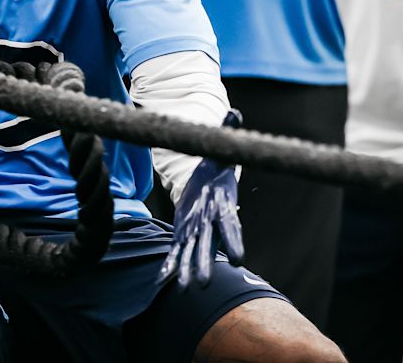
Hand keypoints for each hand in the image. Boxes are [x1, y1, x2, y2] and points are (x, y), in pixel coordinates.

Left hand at [159, 111, 246, 288]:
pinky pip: (176, 251)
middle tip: (204, 284)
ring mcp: (196, 230)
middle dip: (206, 264)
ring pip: (192, 253)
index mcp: (222, 205)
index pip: (230, 225)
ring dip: (188, 270)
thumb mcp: (220, 151)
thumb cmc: (216, 168)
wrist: (208, 182)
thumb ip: (227, 134)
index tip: (238, 258)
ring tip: (184, 289)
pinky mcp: (183, 233)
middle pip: (209, 246)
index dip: (234, 240)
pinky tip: (163, 280)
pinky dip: (171, 266)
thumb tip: (234, 113)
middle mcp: (210, 222)